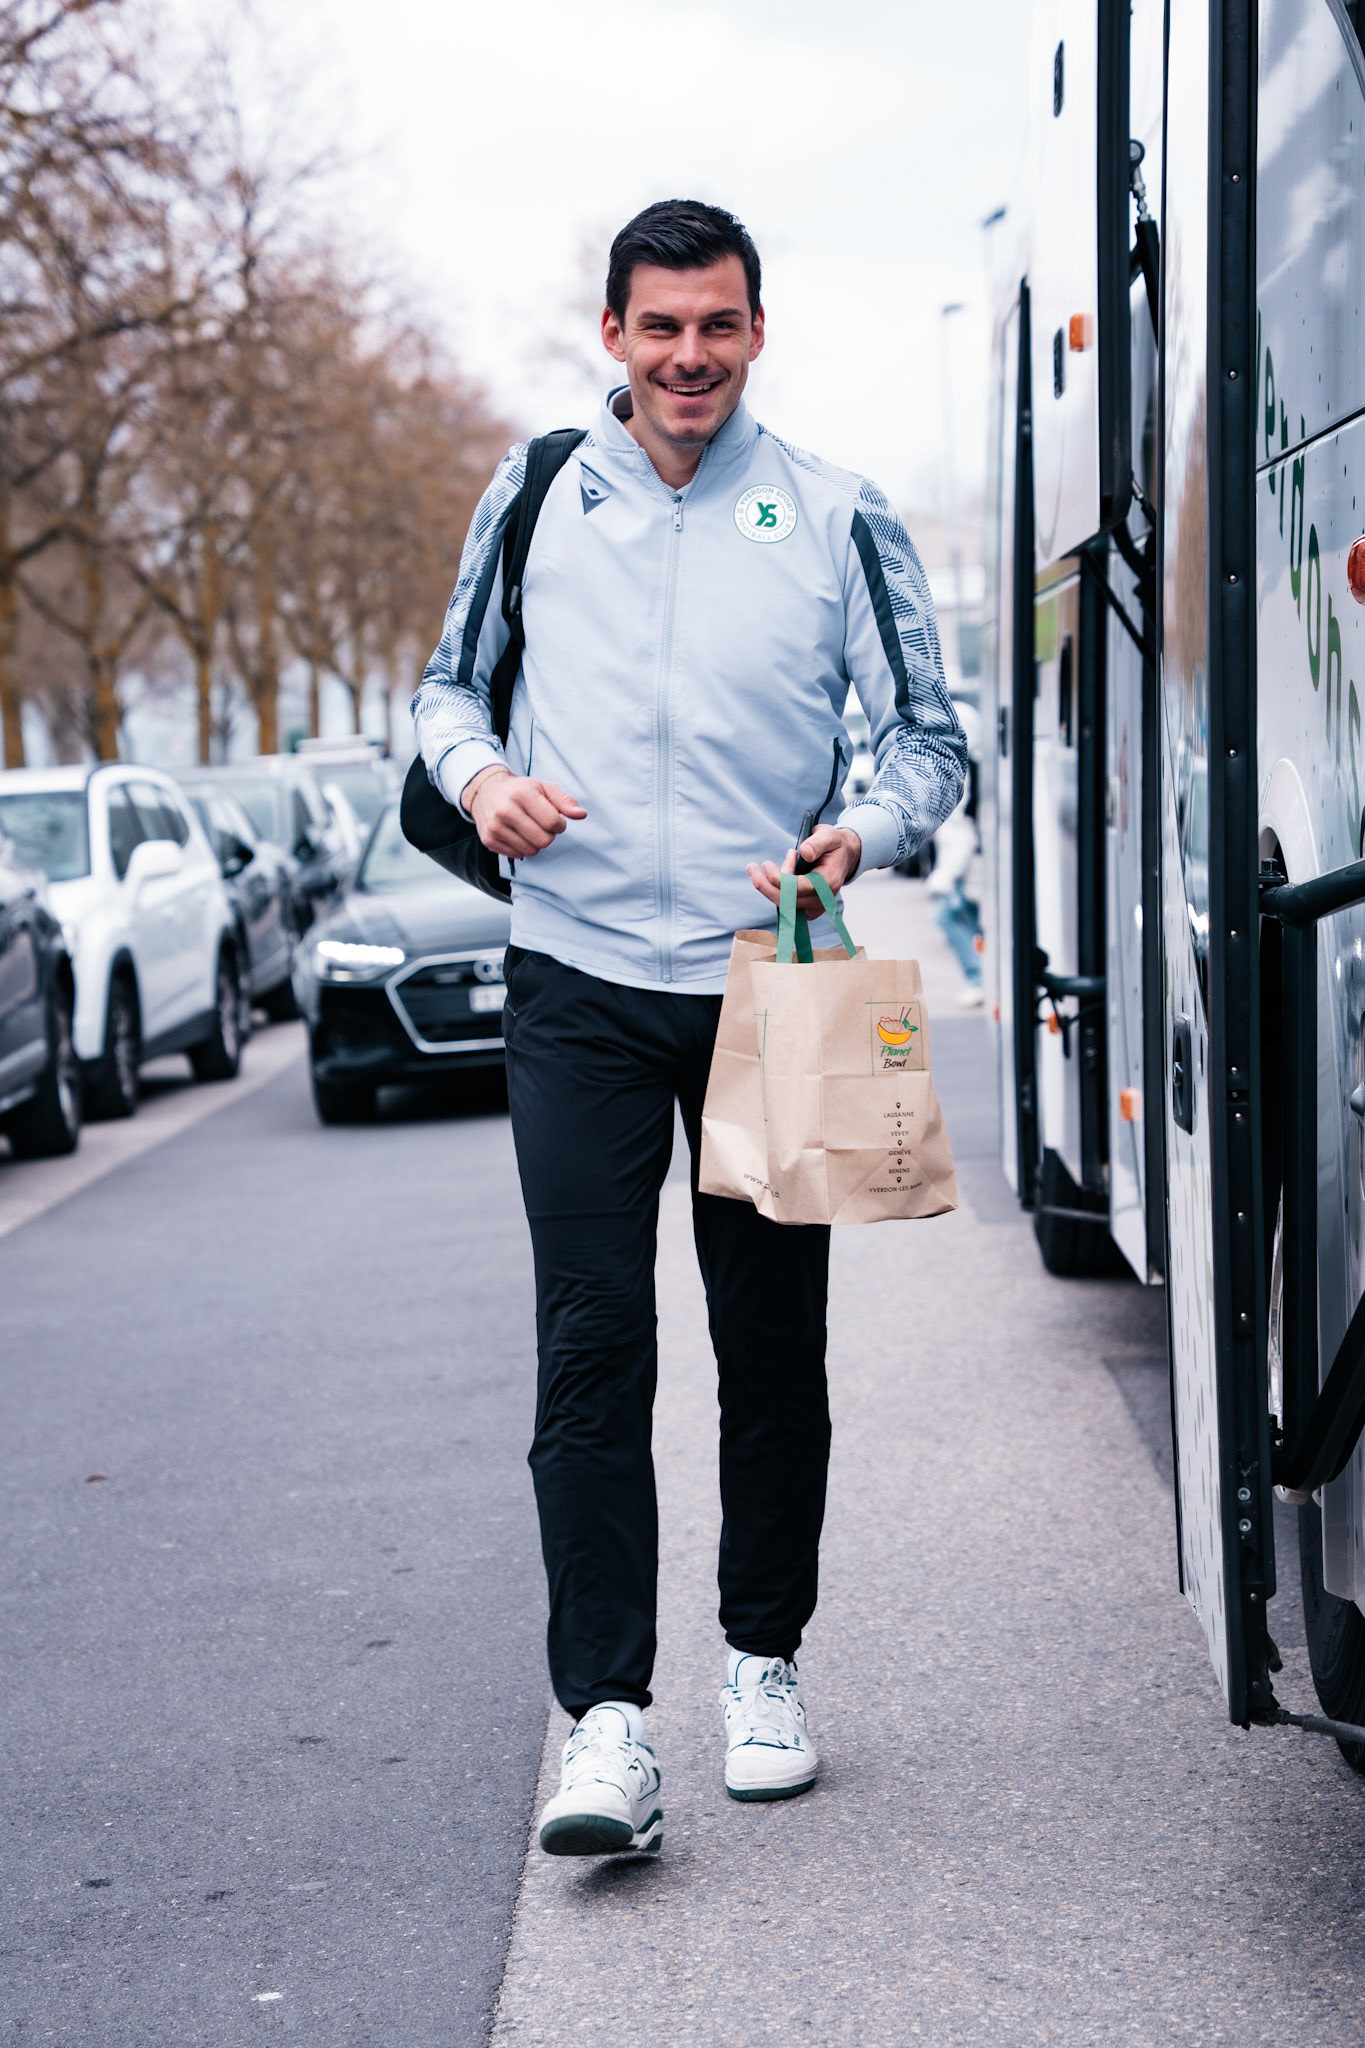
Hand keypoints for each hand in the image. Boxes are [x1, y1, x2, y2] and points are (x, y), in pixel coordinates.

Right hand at [465, 770, 586, 857]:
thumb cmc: (520, 790)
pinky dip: (522, 847)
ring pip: (531, 851)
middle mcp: (506, 810)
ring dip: (535, 842)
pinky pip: (517, 855)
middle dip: (548, 835)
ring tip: (528, 828)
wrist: (485, 792)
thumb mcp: (543, 788)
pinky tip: (517, 833)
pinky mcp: (489, 840)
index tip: (554, 819)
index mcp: (522, 794)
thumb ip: (564, 801)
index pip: (552, 822)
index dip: (559, 824)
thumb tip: (581, 814)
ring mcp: (495, 827)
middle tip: (541, 825)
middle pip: (543, 840)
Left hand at [746, 823, 860, 911]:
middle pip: (787, 902)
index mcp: (829, 882)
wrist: (842, 857)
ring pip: (782, 905)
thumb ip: (817, 843)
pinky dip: (774, 889)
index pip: (800, 888)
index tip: (766, 865)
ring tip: (770, 864)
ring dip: (769, 885)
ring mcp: (814, 908)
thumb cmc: (833, 845)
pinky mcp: (805, 910)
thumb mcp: (829, 836)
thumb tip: (805, 852)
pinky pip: (783, 905)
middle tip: (752, 867)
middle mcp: (822, 900)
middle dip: (766, 885)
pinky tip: (776, 873)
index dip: (780, 880)